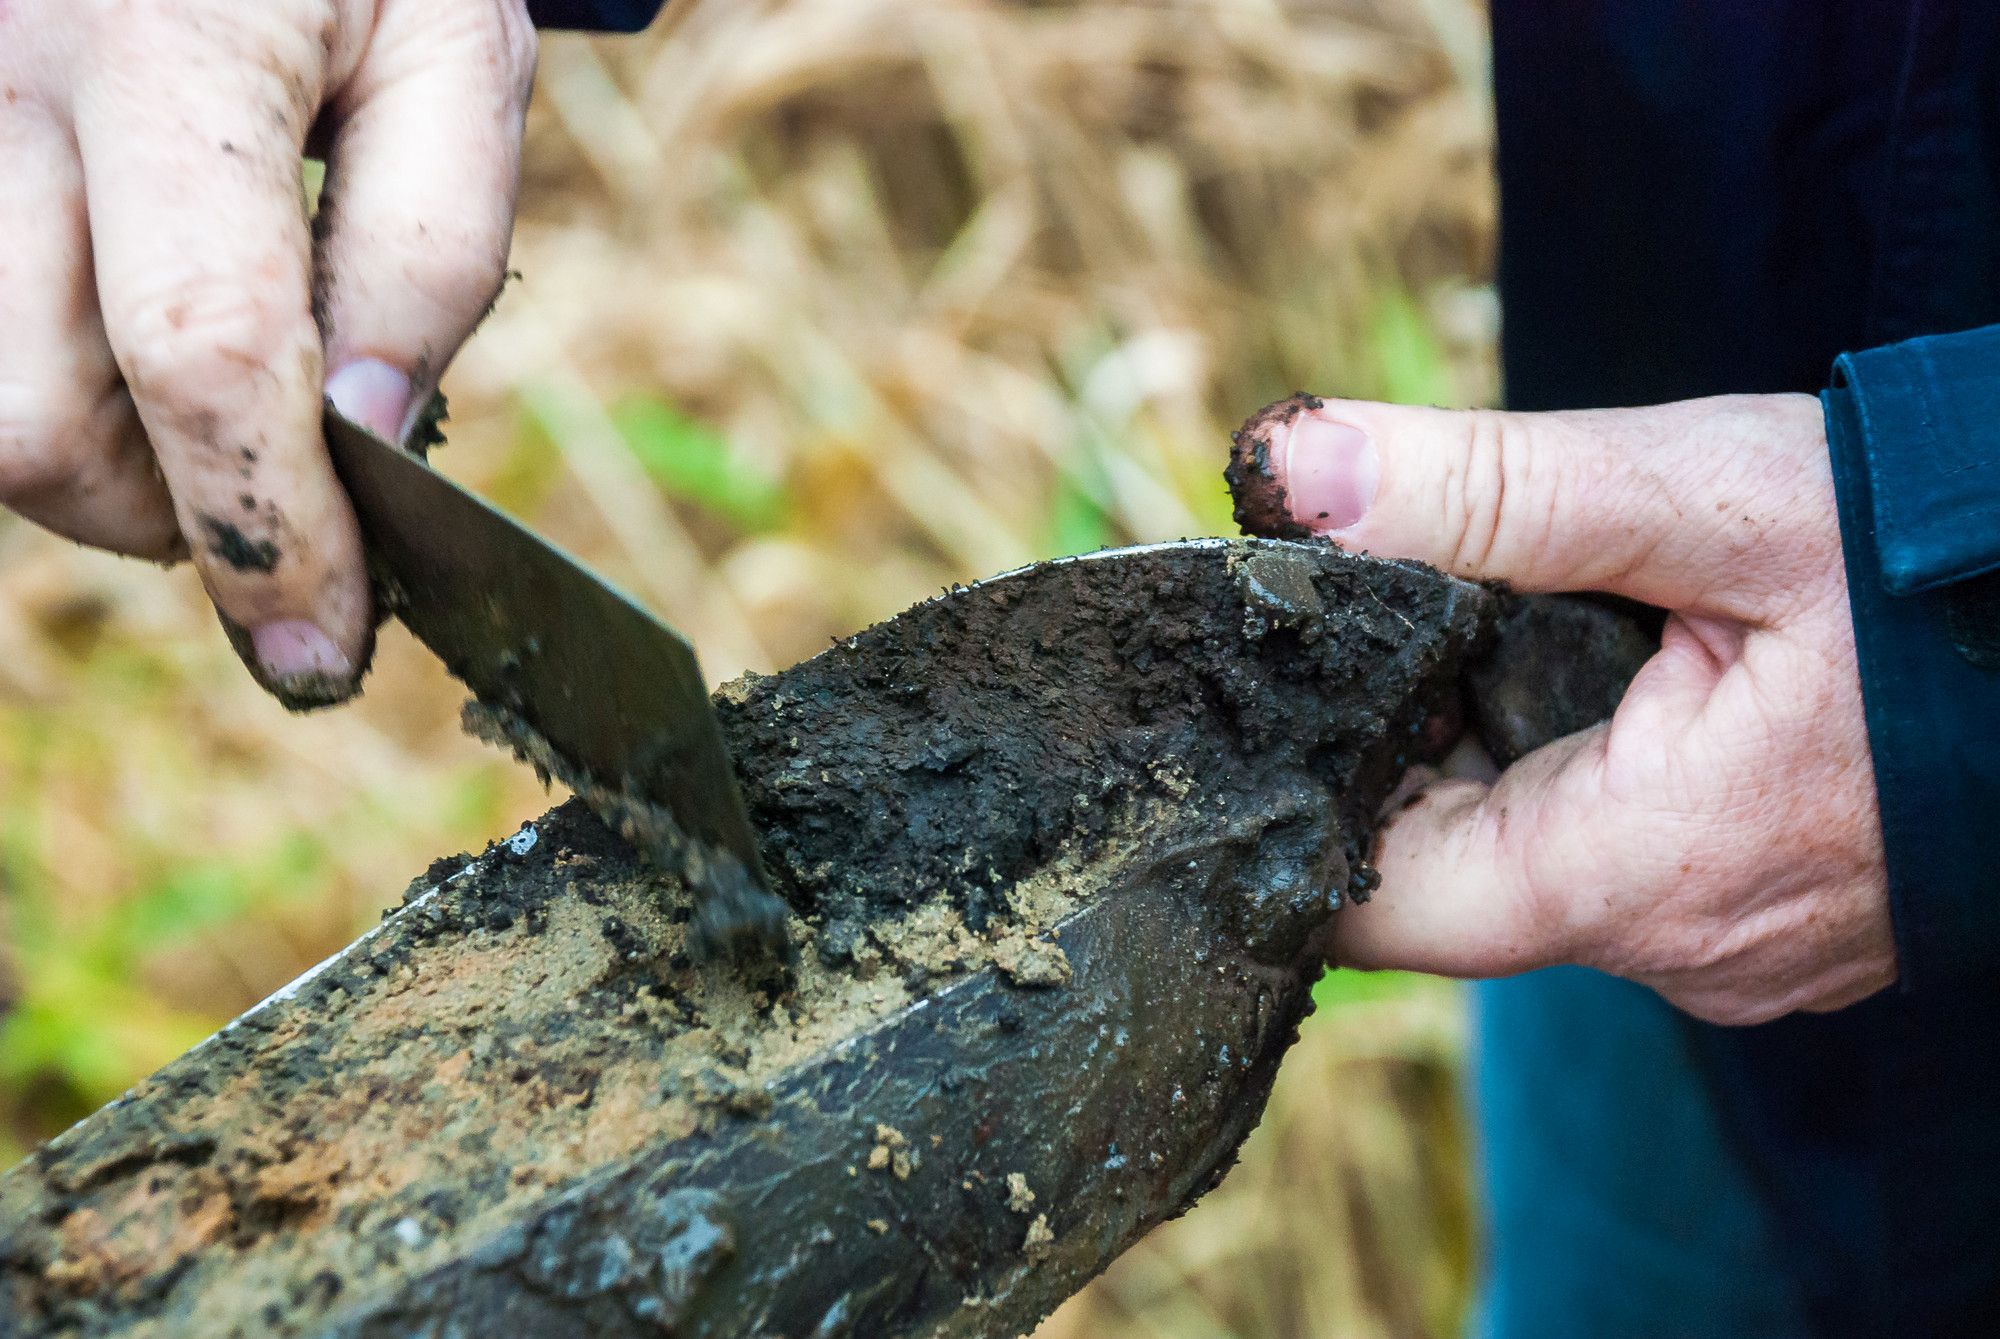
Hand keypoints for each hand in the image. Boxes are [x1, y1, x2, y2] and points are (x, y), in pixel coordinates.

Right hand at [0, 0, 536, 705]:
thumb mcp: (455, 54)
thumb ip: (427, 251)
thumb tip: (366, 445)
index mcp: (166, 44)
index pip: (201, 348)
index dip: (269, 531)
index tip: (323, 647)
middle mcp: (0, 81)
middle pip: (35, 419)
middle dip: (171, 512)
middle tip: (285, 490)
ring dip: (106, 469)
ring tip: (218, 404)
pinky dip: (51, 392)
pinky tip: (127, 346)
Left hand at [1240, 392, 1893, 1024]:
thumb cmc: (1959, 573)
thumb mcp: (1711, 498)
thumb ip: (1494, 490)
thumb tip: (1292, 473)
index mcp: (1641, 877)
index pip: (1381, 908)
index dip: (1304, 800)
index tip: (1277, 697)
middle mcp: (1681, 946)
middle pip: (1453, 871)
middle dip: (1412, 742)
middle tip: (1415, 609)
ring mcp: (1740, 940)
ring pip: (1541, 855)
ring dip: (1507, 741)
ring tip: (1532, 618)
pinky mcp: (1779, 907)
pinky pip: (1629, 849)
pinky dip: (1593, 758)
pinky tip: (1621, 661)